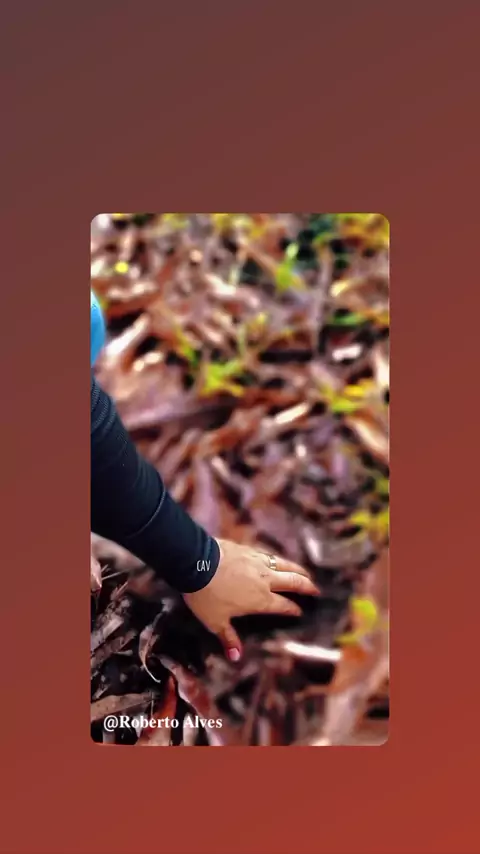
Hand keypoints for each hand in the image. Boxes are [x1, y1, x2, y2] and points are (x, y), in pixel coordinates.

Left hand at [183, 539, 319, 661]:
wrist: (196, 562)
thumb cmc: (206, 595)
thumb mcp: (215, 622)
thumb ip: (228, 638)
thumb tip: (236, 657)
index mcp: (260, 600)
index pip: (283, 605)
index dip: (293, 609)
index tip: (300, 611)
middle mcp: (265, 580)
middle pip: (292, 582)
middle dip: (306, 586)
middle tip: (316, 589)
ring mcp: (258, 562)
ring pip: (284, 564)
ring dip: (297, 569)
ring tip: (305, 572)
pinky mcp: (248, 549)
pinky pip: (268, 555)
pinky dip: (277, 559)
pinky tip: (277, 559)